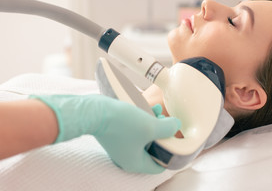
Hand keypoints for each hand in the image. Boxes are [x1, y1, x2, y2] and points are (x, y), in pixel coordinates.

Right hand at [30, 94, 180, 173]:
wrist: (94, 111)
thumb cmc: (121, 123)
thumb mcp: (150, 126)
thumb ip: (167, 129)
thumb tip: (176, 126)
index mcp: (135, 162)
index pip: (159, 165)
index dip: (170, 153)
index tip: (176, 139)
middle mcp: (127, 157)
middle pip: (153, 149)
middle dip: (162, 134)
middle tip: (168, 122)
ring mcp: (121, 145)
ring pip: (145, 137)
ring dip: (154, 123)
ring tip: (159, 110)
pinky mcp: (117, 133)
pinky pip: (135, 129)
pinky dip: (143, 120)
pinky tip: (149, 107)